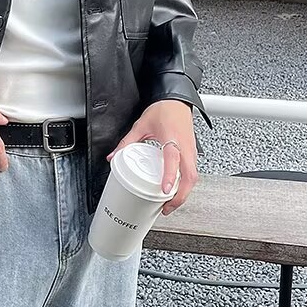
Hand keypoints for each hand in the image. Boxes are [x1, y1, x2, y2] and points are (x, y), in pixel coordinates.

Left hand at [105, 99, 198, 215]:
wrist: (177, 99)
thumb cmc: (163, 109)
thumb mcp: (141, 125)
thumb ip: (126, 142)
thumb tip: (113, 157)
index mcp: (172, 139)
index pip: (173, 160)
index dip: (170, 177)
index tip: (165, 191)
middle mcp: (185, 147)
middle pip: (190, 177)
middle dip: (181, 196)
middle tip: (166, 208)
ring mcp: (191, 151)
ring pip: (193, 177)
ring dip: (184, 192)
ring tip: (170, 204)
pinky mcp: (192, 153)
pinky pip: (192, 172)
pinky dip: (185, 184)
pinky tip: (176, 190)